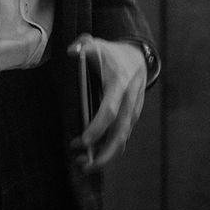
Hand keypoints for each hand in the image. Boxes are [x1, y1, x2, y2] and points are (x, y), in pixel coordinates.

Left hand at [67, 35, 146, 171]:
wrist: (138, 57)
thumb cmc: (111, 53)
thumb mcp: (97, 44)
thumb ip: (83, 45)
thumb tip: (71, 51)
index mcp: (120, 84)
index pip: (110, 110)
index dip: (98, 127)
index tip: (83, 140)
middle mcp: (130, 101)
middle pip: (120, 134)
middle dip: (104, 153)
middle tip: (84, 165)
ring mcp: (133, 111)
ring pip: (122, 140)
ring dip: (104, 155)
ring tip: (83, 163)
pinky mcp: (133, 118)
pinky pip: (122, 137)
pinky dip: (109, 149)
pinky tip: (92, 154)